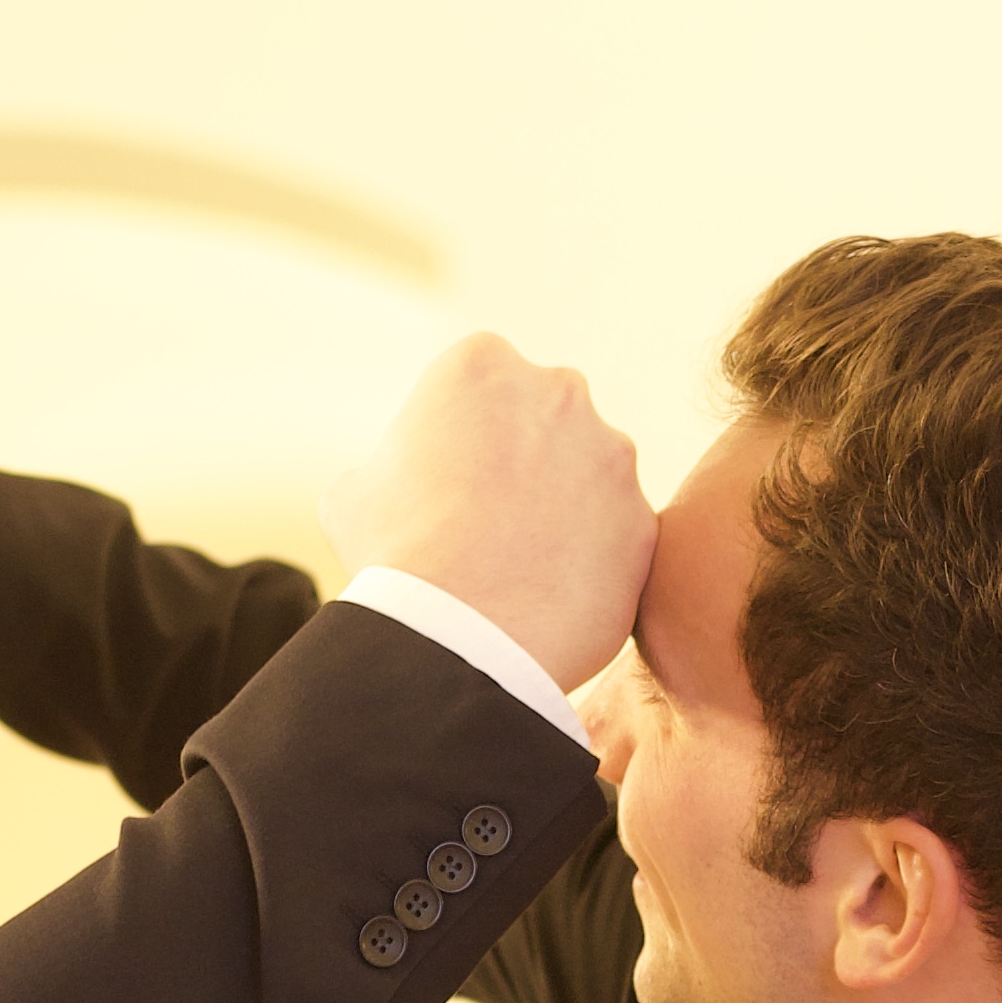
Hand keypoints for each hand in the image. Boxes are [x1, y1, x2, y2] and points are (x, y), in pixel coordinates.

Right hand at [321, 337, 650, 687]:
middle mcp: (560, 390)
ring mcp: (612, 455)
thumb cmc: (394, 556)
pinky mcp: (644, 520)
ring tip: (522, 566)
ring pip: (591, 474)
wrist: (456, 638)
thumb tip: (404, 479)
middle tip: (489, 522)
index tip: (448, 480)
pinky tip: (553, 595)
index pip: (481, 385)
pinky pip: (619, 535)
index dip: (461, 435)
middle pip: (545, 419)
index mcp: (483, 363)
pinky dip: (594, 560)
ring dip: (566, 508)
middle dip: (526, 459)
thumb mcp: (357, 489)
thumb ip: (396, 462)